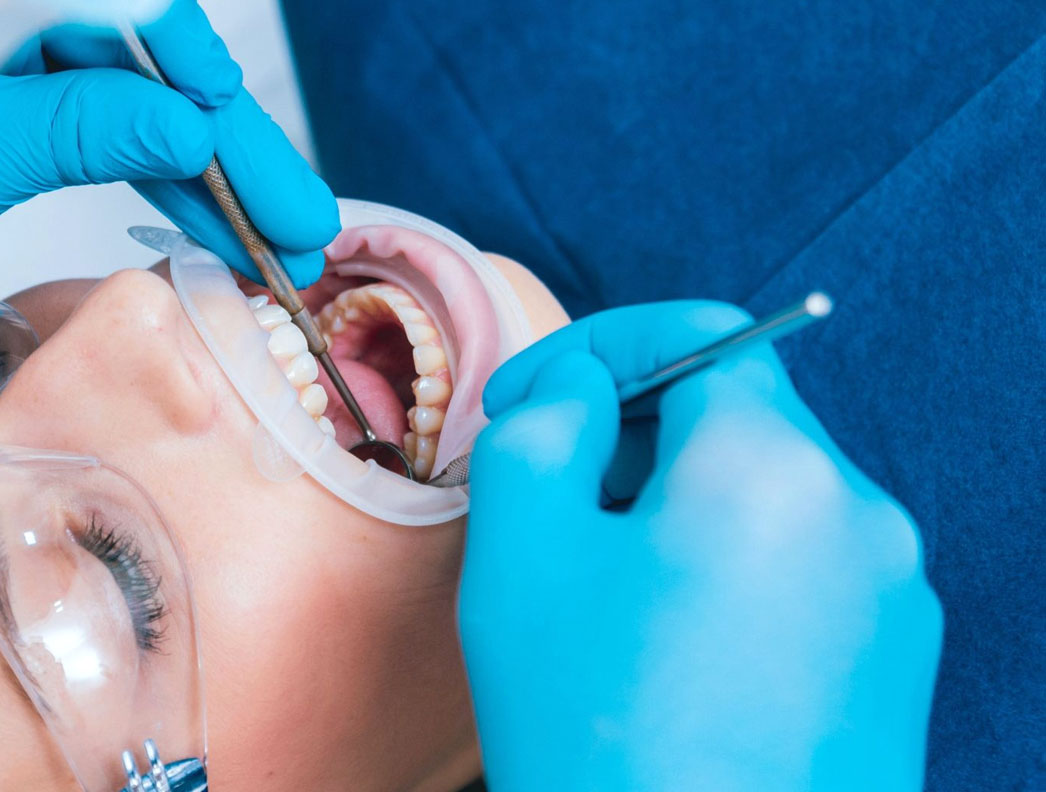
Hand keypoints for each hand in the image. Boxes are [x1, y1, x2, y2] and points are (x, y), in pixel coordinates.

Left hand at [0, 0, 337, 297]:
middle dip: (230, 148)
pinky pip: (93, 114)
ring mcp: (1, 42)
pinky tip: (188, 207)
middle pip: (150, 61)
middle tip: (299, 229)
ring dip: (198, 167)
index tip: (270, 182)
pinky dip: (142, 164)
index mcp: (1, 2)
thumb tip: (188, 125)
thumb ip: (74, 130)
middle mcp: (8, 10)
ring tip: (263, 241)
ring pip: (131, 93)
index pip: (144, 22)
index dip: (218, 100)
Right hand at [460, 301, 941, 790]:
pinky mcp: (894, 668)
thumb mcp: (522, 557)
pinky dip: (726, 577)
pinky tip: (662, 654)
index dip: (596, 350)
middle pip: (734, 420)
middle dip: (628, 442)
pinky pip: (801, 575)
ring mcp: (893, 598)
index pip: (698, 333)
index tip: (525, 405)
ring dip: (673, 512)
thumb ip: (540, 429)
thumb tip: (579, 392)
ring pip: (764, 500)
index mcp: (772, 464)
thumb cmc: (600, 733)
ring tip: (598, 599)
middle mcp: (861, 514)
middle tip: (545, 511)